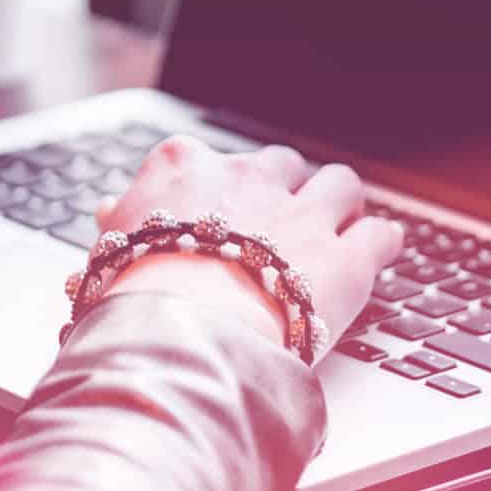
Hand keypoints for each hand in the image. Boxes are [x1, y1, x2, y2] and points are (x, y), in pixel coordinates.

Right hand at [98, 136, 402, 360]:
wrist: (181, 331)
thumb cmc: (133, 296)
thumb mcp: (108, 251)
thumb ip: (118, 222)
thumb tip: (110, 210)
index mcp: (185, 168)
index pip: (208, 159)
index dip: (219, 187)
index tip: (220, 207)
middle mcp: (248, 178)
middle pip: (281, 163)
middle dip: (287, 186)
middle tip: (286, 216)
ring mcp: (301, 214)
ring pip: (339, 184)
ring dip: (341, 201)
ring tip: (342, 219)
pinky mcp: (345, 258)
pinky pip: (380, 234)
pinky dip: (383, 240)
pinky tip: (382, 247)